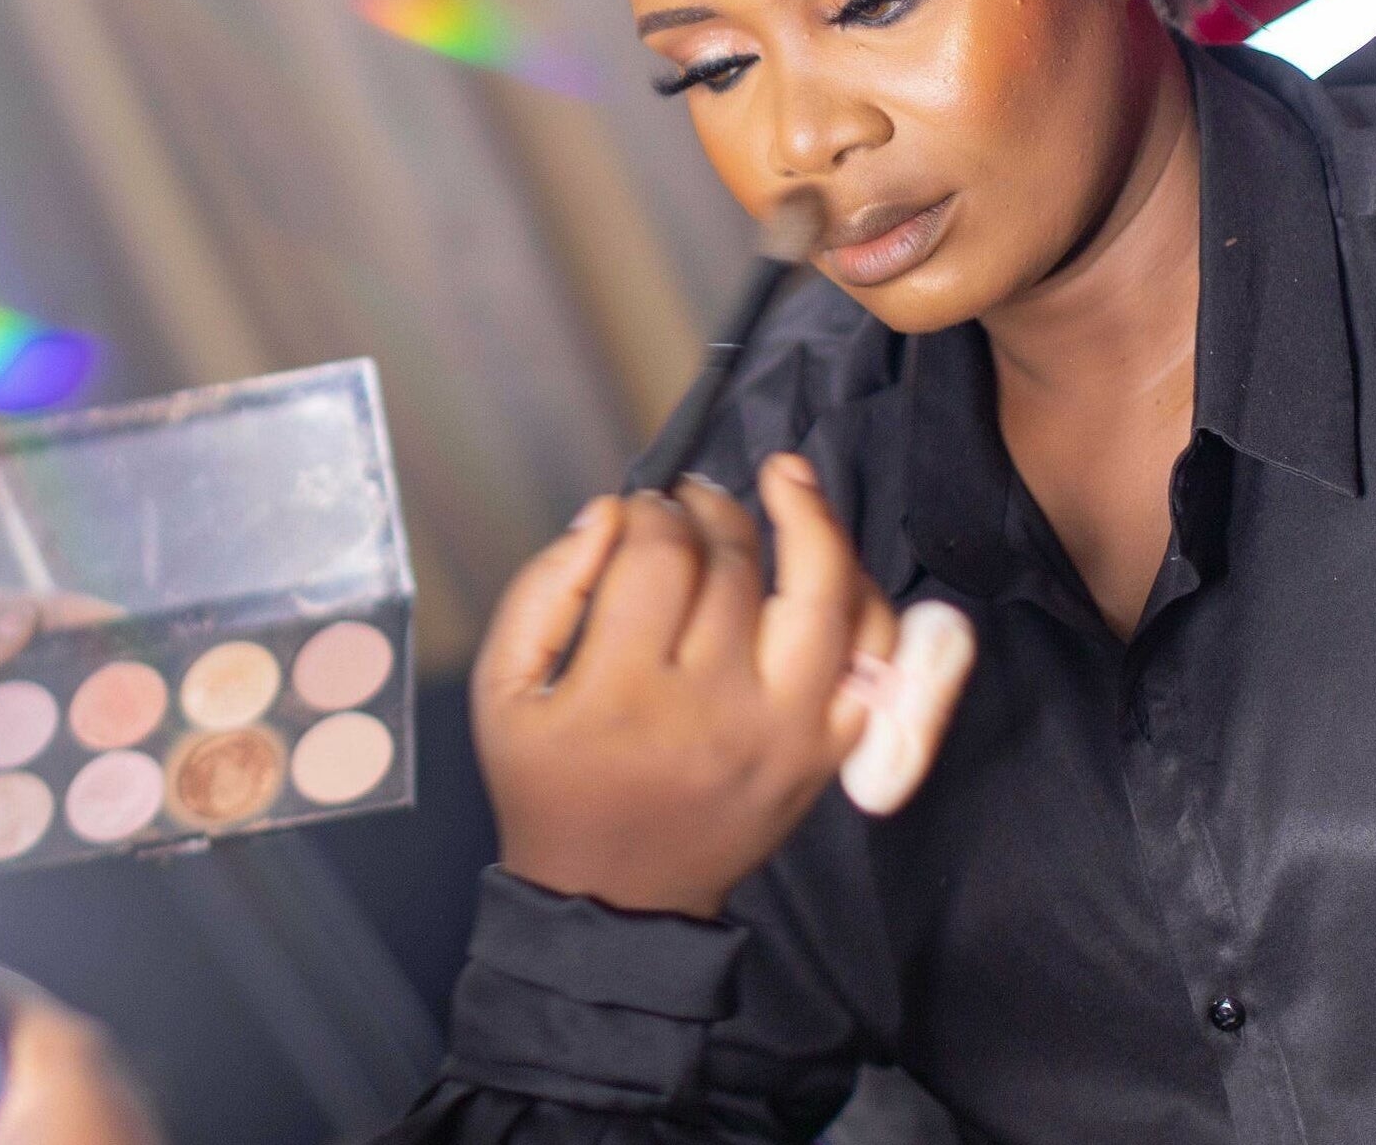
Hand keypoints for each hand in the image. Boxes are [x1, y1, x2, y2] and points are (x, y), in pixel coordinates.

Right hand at [473, 457, 966, 916]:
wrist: (616, 897)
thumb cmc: (550, 786)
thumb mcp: (502, 690)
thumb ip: (543, 590)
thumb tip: (606, 514)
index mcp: (625, 692)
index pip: (656, 554)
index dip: (646, 509)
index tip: (636, 510)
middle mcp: (717, 707)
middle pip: (732, 565)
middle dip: (708, 507)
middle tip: (690, 498)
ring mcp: (786, 731)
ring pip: (824, 596)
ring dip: (811, 521)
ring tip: (784, 478)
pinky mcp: (827, 753)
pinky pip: (874, 660)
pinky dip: (867, 601)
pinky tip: (833, 561)